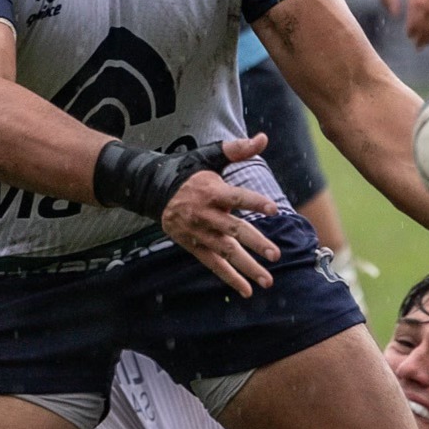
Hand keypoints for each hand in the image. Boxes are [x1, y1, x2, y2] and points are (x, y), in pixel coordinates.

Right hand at [159, 135, 281, 298]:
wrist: (153, 190)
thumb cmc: (189, 171)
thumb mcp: (210, 157)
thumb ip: (238, 149)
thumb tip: (263, 138)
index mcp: (212, 191)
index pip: (237, 197)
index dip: (255, 202)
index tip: (274, 209)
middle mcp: (206, 214)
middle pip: (234, 230)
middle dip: (255, 243)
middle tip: (276, 255)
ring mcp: (200, 233)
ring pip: (226, 252)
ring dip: (247, 267)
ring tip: (268, 279)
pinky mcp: (194, 246)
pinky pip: (213, 264)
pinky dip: (229, 278)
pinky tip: (247, 290)